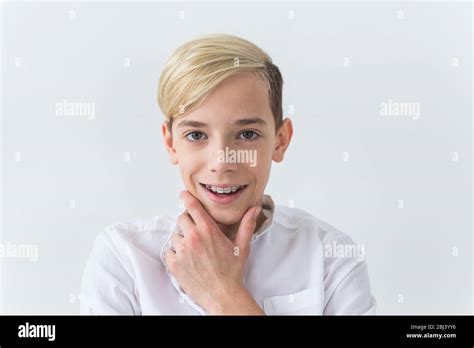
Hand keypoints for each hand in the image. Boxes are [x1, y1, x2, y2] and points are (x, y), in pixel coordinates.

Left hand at [164, 191, 263, 313]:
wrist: (222, 295)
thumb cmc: (232, 272)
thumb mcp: (242, 246)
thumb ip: (246, 225)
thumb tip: (254, 209)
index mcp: (208, 230)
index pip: (193, 207)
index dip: (187, 198)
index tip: (183, 195)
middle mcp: (193, 237)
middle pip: (182, 219)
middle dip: (188, 223)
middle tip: (196, 233)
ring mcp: (182, 250)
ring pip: (175, 236)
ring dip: (182, 240)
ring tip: (194, 250)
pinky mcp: (174, 264)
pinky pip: (169, 251)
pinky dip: (175, 254)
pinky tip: (187, 260)